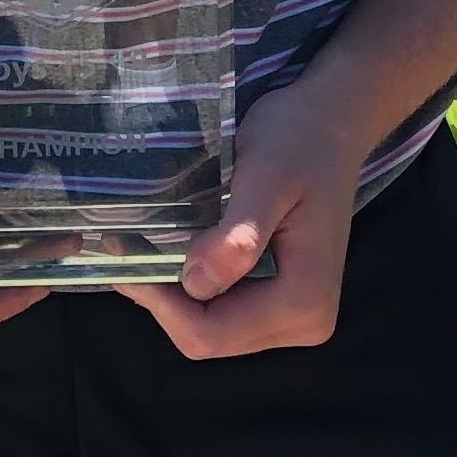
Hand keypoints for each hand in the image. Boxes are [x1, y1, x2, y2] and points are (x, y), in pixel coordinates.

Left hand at [116, 81, 371, 358]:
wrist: (333, 119)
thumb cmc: (299, 138)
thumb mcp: (265, 177)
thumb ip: (237, 237)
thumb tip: (196, 284)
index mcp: (304, 300)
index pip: (213, 333)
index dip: (162, 304)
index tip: (123, 255)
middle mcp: (306, 321)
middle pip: (212, 337)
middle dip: (164, 300)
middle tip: (124, 248)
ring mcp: (297, 313)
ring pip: (215, 328)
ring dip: (176, 294)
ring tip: (143, 247)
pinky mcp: (284, 297)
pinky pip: (227, 309)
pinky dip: (196, 285)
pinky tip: (175, 251)